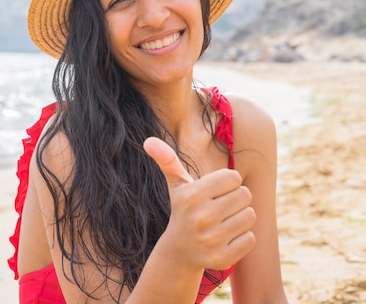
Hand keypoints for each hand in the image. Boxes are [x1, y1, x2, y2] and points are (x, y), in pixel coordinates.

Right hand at [143, 137, 255, 269]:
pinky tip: (225, 238)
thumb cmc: (183, 209)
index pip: (234, 177)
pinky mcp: (222, 258)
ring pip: (250, 215)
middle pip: (245, 194)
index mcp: (192, 196)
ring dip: (240, 217)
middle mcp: (201, 218)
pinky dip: (242, 237)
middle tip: (219, 207)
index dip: (228, 182)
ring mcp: (211, 240)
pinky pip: (250, 238)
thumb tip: (148, 140)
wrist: (179, 251)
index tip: (215, 191)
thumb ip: (166, 159)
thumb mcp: (176, 185)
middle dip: (236, 199)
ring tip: (223, 222)